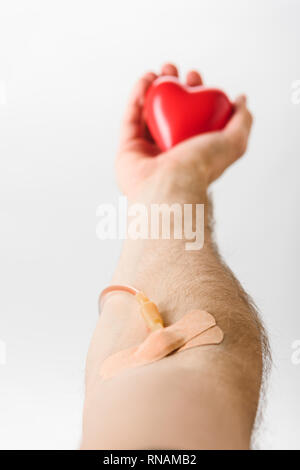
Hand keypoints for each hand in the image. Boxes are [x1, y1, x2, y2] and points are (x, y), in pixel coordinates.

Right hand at [116, 63, 252, 198]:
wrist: (171, 185)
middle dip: (172, 88)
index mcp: (193, 150)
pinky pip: (130, 118)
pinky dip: (136, 97)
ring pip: (148, 113)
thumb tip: (241, 100)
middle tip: (174, 70)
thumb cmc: (202, 166)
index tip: (195, 77)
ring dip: (153, 89)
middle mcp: (170, 150)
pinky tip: (146, 78)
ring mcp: (147, 150)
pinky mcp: (127, 149)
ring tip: (160, 70)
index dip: (194, 94)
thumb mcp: (234, 141)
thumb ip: (242, 121)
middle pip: (169, 112)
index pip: (192, 117)